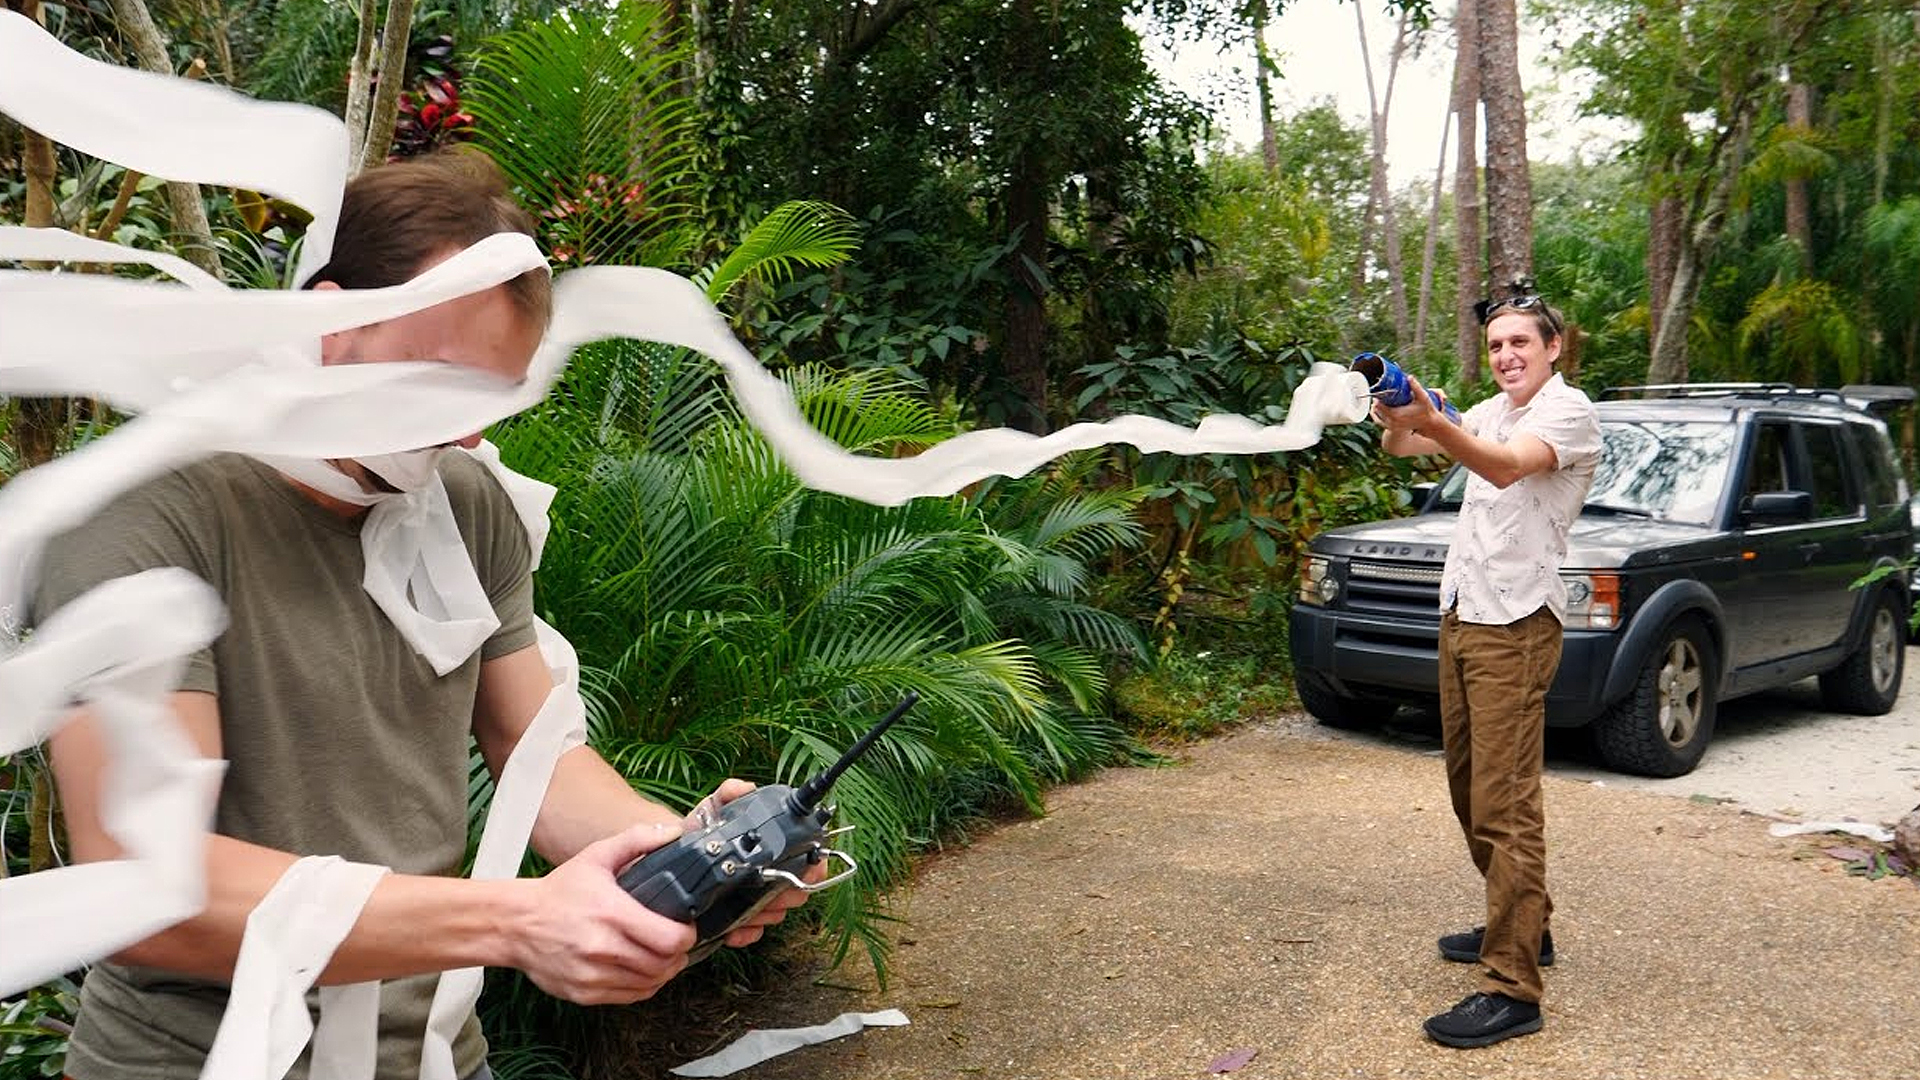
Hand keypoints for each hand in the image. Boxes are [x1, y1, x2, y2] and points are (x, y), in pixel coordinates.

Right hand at [511, 820, 697, 1005]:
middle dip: (679, 954)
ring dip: (664, 972)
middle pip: (663, 965)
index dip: (687, 935)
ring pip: (650, 984)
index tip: (686, 926)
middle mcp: (602, 948)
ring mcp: (592, 975)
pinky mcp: (584, 994)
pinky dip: (644, 986)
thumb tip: (674, 832)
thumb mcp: (596, 856)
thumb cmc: (559, 891)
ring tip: (663, 956)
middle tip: (678, 942)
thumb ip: (637, 840)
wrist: (516, 923)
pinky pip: (630, 997)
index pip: (669, 939)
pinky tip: (643, 970)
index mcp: (611, 913)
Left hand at [688, 779, 825, 948]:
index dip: (816, 866)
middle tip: (770, 888)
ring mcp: (759, 897)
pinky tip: (734, 929)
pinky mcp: (740, 916)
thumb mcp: (716, 806)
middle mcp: (773, 873)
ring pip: (777, 914)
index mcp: (776, 847)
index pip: (812, 860)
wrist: (677, 852)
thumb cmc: (705, 828)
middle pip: (799, 892)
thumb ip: (729, 793)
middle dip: (787, 894)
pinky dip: (745, 932)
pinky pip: (752, 932)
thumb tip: (743, 788)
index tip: (808, 869)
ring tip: (750, 906)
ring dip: (765, 913)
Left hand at [1371, 374, 1441, 432]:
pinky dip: (1376, 415)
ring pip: (1376, 416)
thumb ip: (1416, 387)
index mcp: (1396, 414)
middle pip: (1376, 409)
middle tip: (1379, 392)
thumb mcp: (1423, 397)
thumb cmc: (1426, 410)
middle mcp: (1392, 421)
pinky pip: (1379, 421)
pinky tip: (1376, 409)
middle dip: (1377, 400)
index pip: (1379, 405)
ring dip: (1376, 407)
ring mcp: (1391, 426)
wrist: (1429, 424)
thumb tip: (1409, 377)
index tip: (1379, 390)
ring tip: (1379, 399)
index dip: (1378, 396)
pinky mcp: (1392, 429)